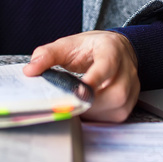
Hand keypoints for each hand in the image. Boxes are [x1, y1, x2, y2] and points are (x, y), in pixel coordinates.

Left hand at [22, 31, 139, 122]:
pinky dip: (97, 117)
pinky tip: (85, 109)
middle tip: (67, 103)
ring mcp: (131, 88)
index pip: (106, 67)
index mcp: (111, 51)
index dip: (93, 81)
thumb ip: (48, 55)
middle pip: (114, 93)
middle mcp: (127, 70)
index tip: (77, 93)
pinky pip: (114, 116)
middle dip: (88, 102)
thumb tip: (30, 70)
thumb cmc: (92, 48)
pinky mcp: (129, 103)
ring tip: (74, 105)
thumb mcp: (68, 44)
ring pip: (115, 108)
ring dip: (92, 112)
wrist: (117, 50)